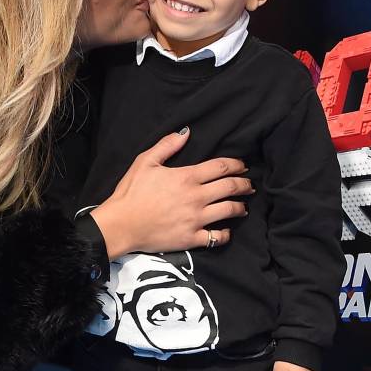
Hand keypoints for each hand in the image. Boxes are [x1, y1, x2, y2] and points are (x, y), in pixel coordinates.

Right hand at [89, 127, 251, 257]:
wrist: (121, 224)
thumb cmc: (130, 192)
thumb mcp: (145, 162)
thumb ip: (166, 146)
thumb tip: (185, 133)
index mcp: (186, 177)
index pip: (221, 167)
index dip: (236, 165)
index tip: (243, 166)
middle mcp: (196, 198)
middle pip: (230, 187)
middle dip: (244, 184)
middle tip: (249, 184)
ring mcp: (196, 219)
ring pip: (229, 211)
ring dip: (240, 207)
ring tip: (243, 206)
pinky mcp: (192, 238)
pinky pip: (217, 238)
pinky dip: (225, 234)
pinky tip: (226, 230)